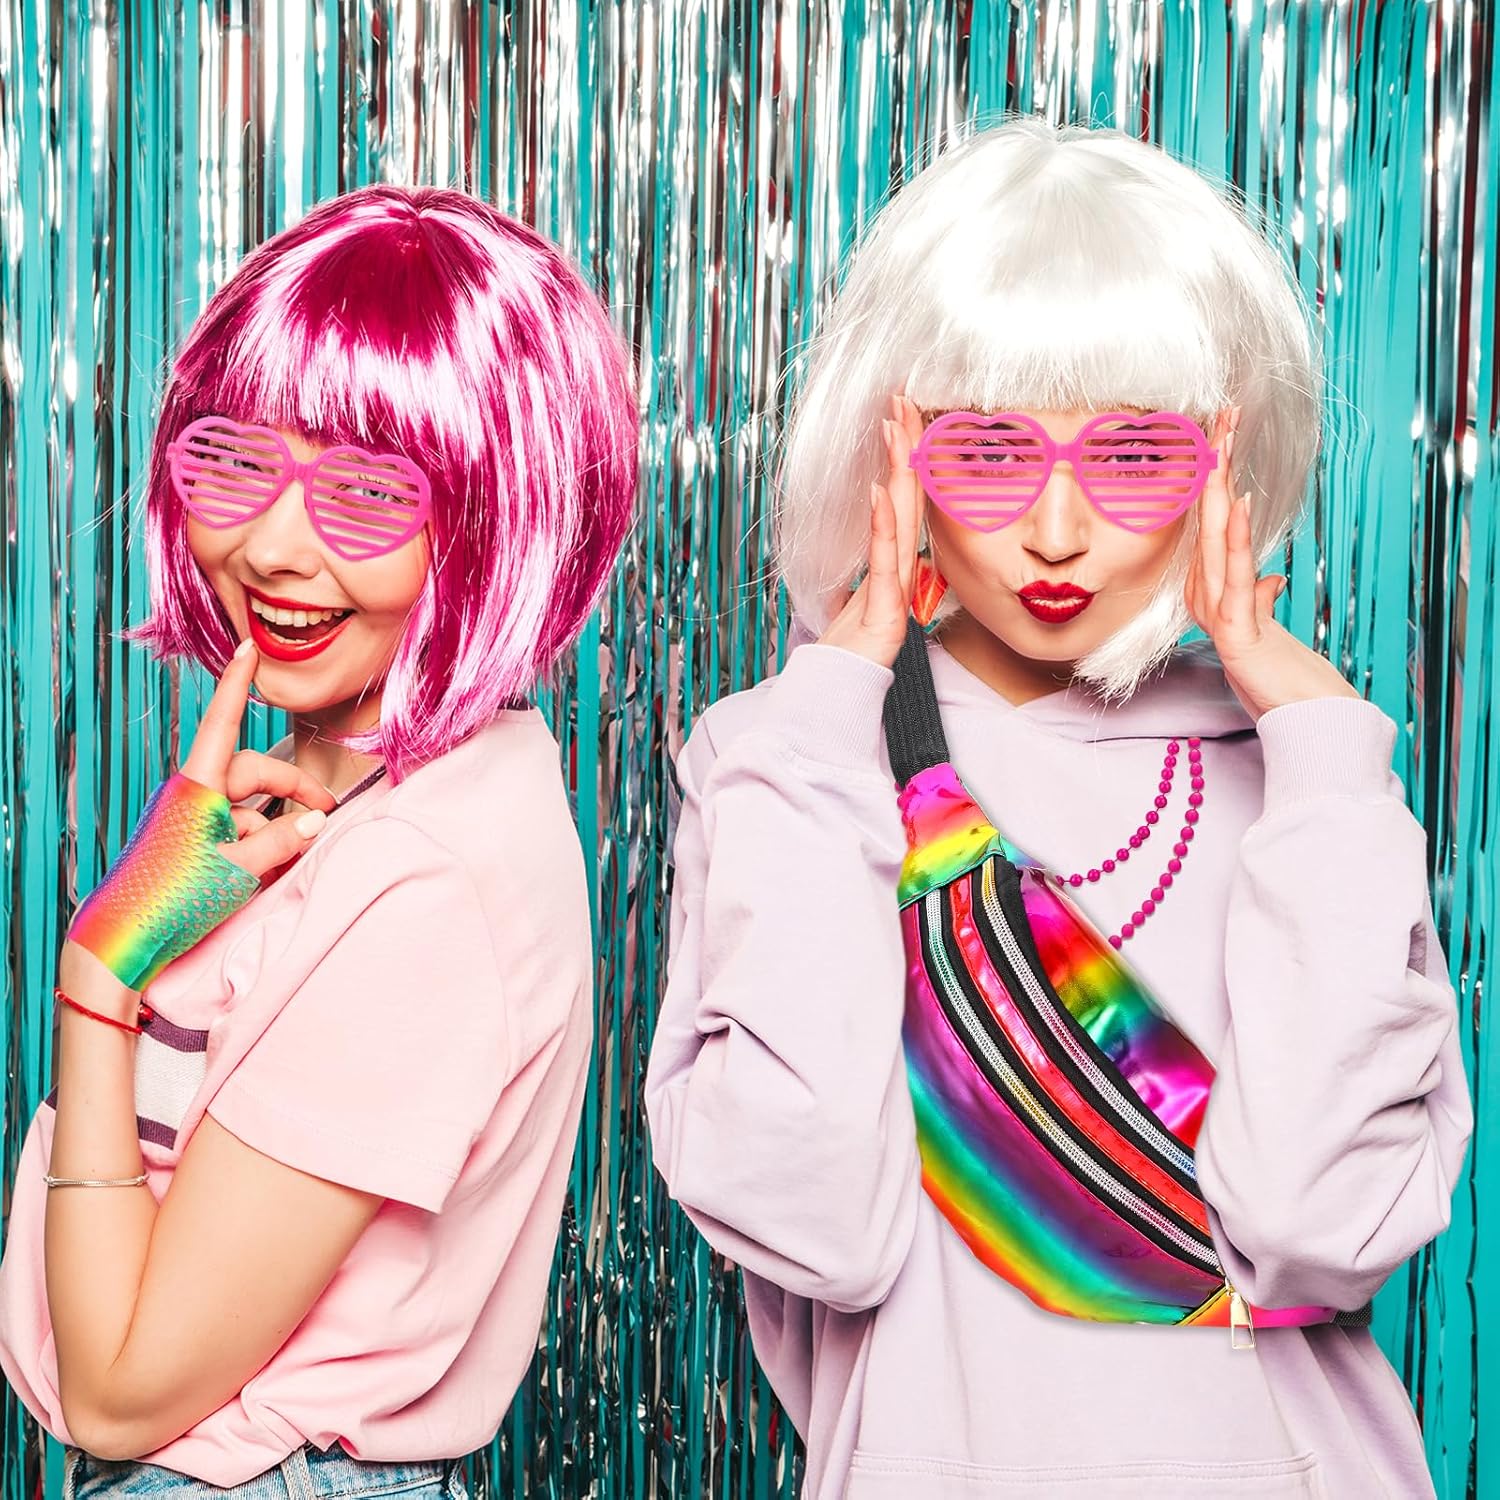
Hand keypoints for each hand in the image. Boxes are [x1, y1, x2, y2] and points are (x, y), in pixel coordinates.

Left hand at [186, 640, 337, 877]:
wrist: (122, 941)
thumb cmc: (173, 898)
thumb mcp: (240, 869)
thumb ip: (283, 840)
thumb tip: (315, 822)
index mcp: (197, 788)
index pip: (223, 722)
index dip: (236, 684)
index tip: (247, 648)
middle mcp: (192, 796)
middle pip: (253, 772)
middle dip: (293, 788)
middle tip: (326, 815)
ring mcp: (189, 820)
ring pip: (246, 807)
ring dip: (273, 829)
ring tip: (285, 863)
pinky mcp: (188, 843)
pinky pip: (233, 831)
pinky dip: (255, 846)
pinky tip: (265, 874)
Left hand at [819, 394, 926, 668]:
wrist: (846, 686)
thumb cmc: (850, 647)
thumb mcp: (854, 596)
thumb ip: (862, 569)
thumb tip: (858, 547)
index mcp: (894, 560)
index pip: (902, 498)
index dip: (903, 456)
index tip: (900, 415)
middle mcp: (902, 567)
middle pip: (909, 496)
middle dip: (907, 447)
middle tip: (904, 401)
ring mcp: (898, 586)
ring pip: (902, 517)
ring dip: (899, 470)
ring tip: (896, 428)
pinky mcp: (888, 608)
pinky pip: (884, 559)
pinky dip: (882, 523)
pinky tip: (878, 491)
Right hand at [1184, 412, 1359, 721]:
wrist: (1290, 713)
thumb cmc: (1276, 671)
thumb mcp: (1268, 625)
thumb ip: (1263, 597)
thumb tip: (1272, 578)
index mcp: (1215, 586)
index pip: (1215, 522)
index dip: (1218, 476)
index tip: (1223, 432)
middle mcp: (1209, 592)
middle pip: (1210, 519)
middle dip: (1215, 467)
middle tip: (1221, 417)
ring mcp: (1218, 609)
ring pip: (1215, 539)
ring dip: (1219, 491)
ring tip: (1222, 447)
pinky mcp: (1235, 628)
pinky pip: (1234, 575)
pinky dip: (1233, 538)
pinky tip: (1236, 503)